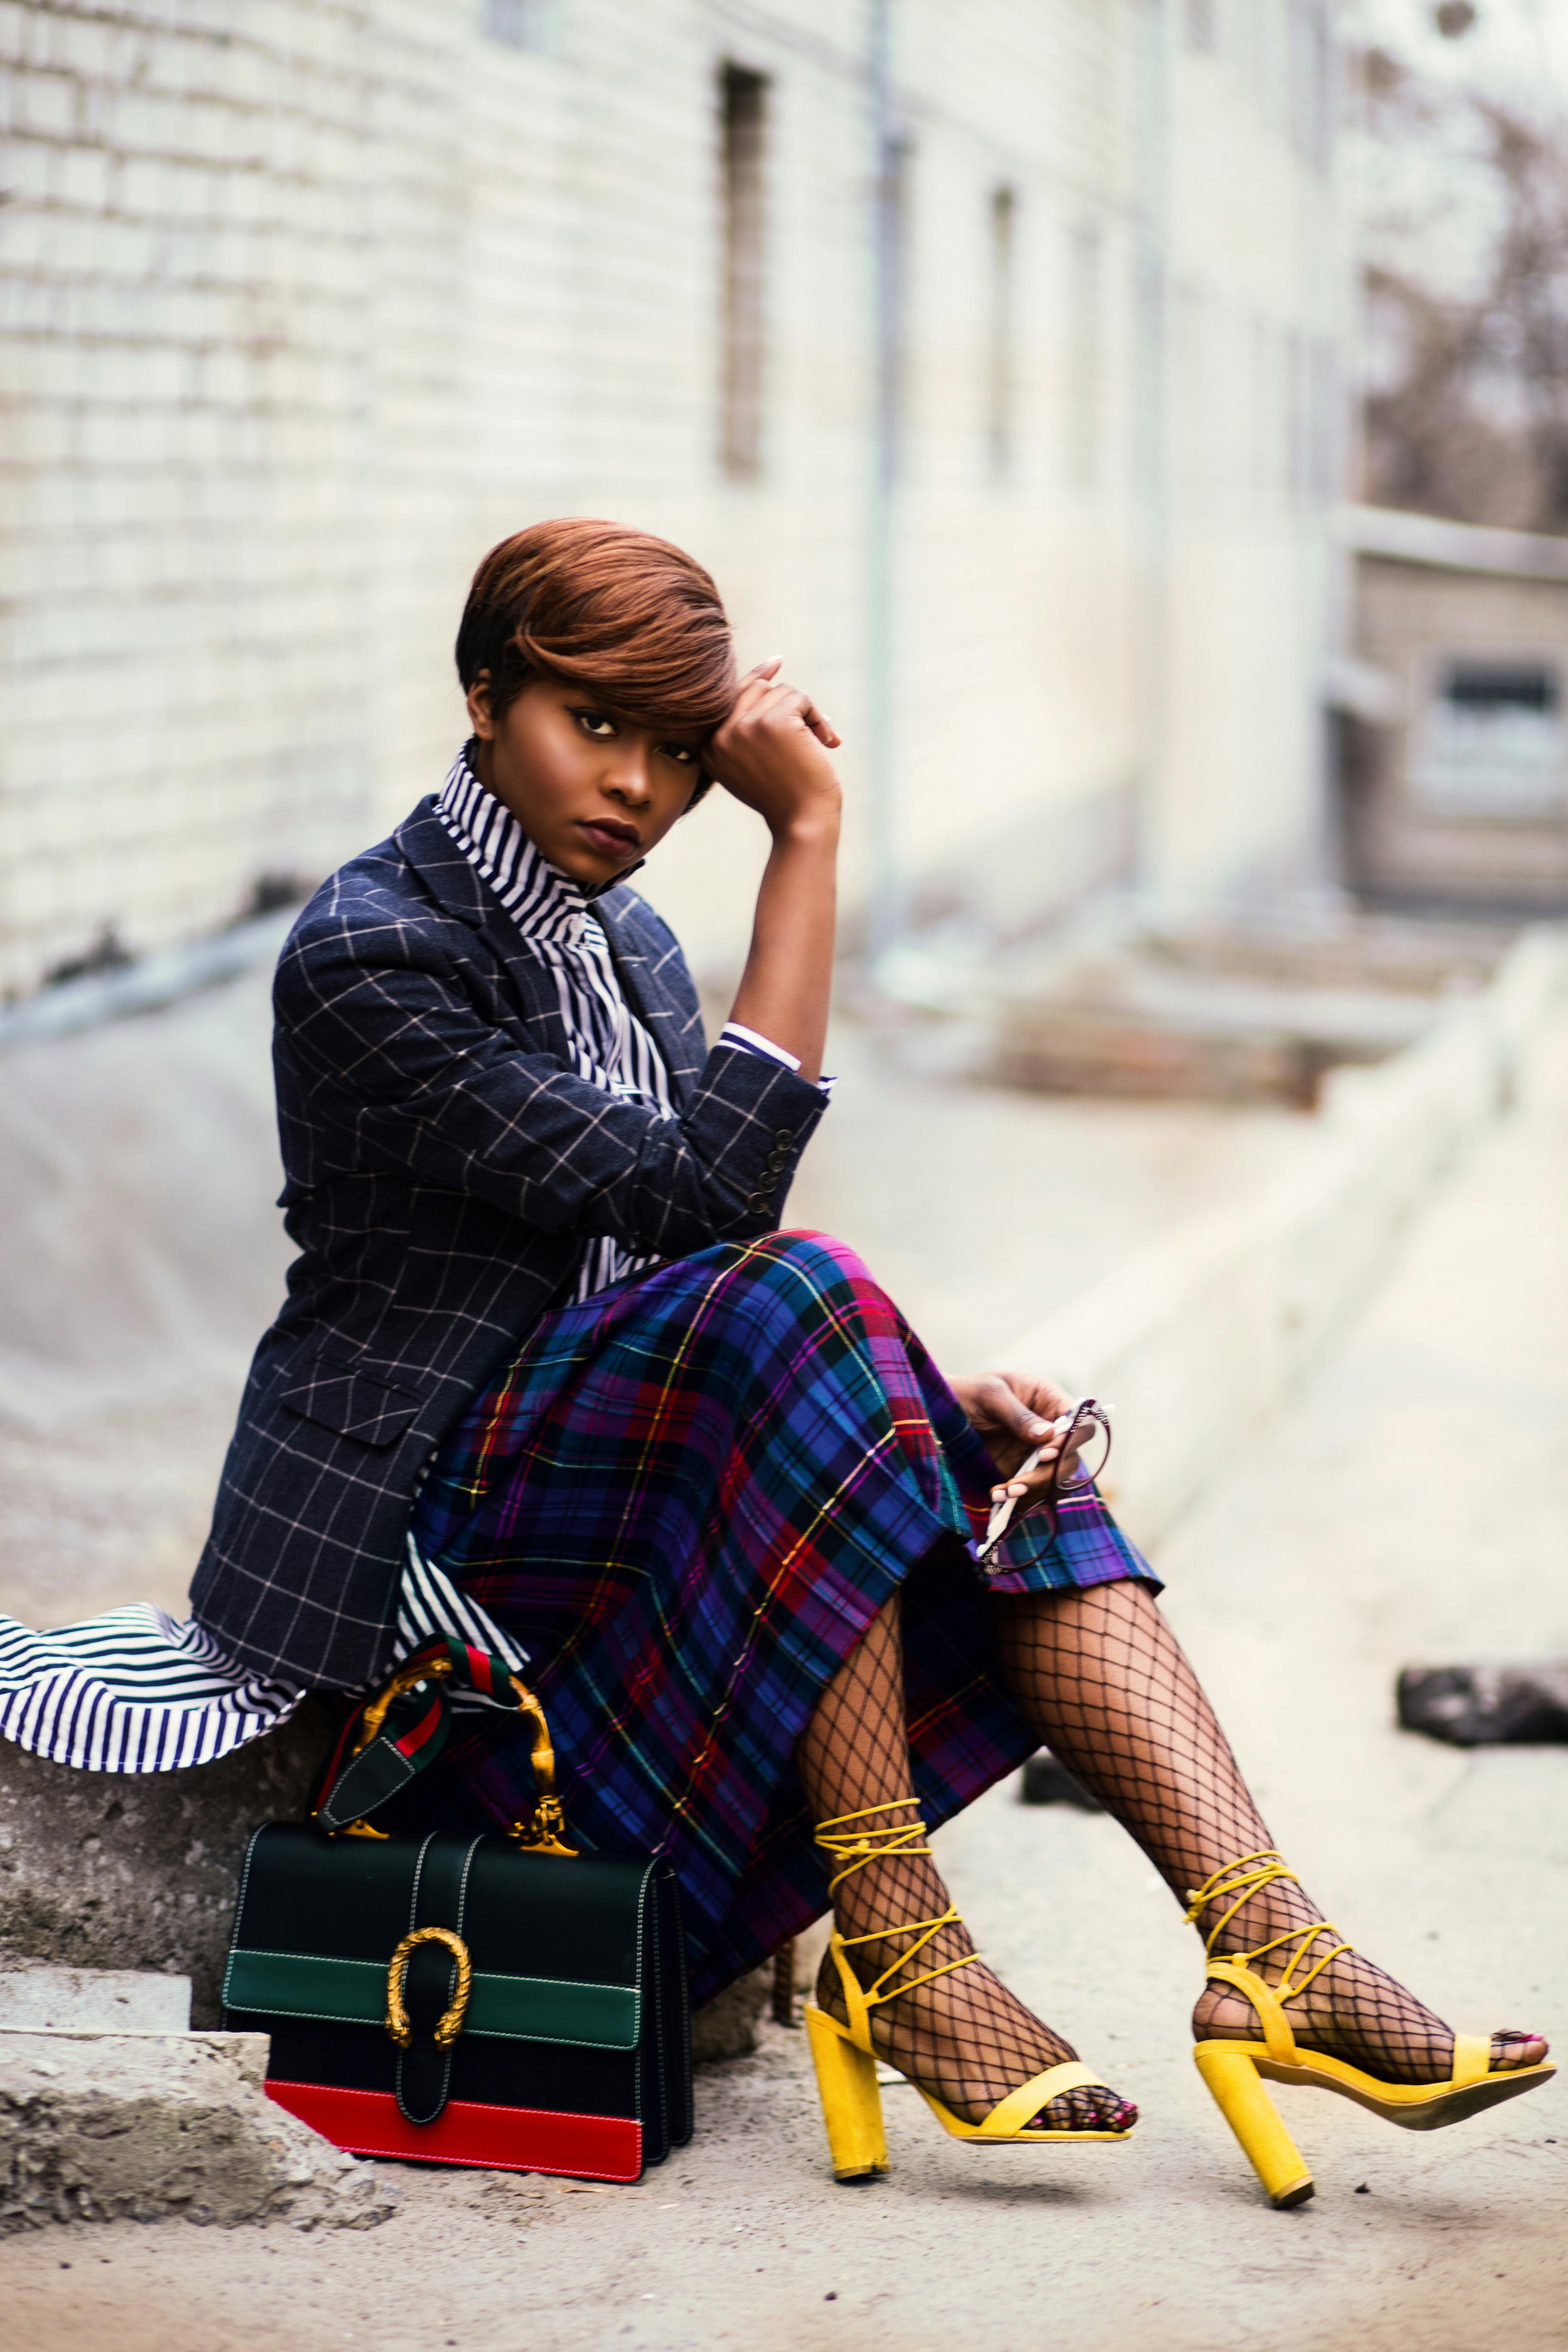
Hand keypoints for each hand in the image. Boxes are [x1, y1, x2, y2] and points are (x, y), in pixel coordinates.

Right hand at [707, 660, 841, 840]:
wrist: (803, 822)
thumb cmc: (786, 796)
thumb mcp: (754, 762)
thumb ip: (746, 727)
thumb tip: (767, 672)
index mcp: (709, 747)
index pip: (729, 697)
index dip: (756, 678)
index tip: (776, 663)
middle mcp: (720, 734)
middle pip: (757, 689)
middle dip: (789, 706)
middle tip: (812, 733)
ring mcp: (743, 727)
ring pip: (781, 692)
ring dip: (807, 715)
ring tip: (818, 745)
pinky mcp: (771, 722)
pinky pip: (800, 698)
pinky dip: (818, 717)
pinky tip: (826, 743)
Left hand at [949, 1371, 1081, 1514]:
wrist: (942, 1412)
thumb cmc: (969, 1392)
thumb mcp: (990, 1395)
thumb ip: (1018, 1414)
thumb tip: (1047, 1435)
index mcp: (1048, 1399)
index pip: (1078, 1421)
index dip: (1069, 1440)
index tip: (1045, 1454)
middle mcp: (1050, 1427)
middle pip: (1070, 1456)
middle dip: (1049, 1473)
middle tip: (1019, 1481)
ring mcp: (1037, 1451)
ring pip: (1054, 1478)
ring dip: (1034, 1489)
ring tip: (1006, 1492)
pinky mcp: (1022, 1469)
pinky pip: (1032, 1489)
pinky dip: (1019, 1497)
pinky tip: (997, 1495)